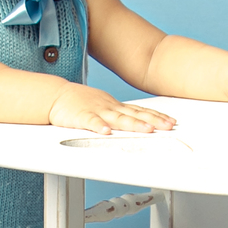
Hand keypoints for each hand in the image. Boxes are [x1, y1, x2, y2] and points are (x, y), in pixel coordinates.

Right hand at [48, 85, 177, 134]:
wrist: (56, 95)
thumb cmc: (80, 102)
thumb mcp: (104, 106)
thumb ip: (120, 115)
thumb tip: (138, 122)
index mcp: (115, 106)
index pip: (140, 111)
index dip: (157, 116)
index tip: (171, 121)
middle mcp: (110, 108)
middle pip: (134, 115)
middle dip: (153, 121)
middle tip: (168, 126)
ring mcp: (96, 111)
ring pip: (117, 119)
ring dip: (133, 124)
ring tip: (147, 130)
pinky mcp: (81, 117)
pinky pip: (90, 122)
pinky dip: (99, 127)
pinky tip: (106, 132)